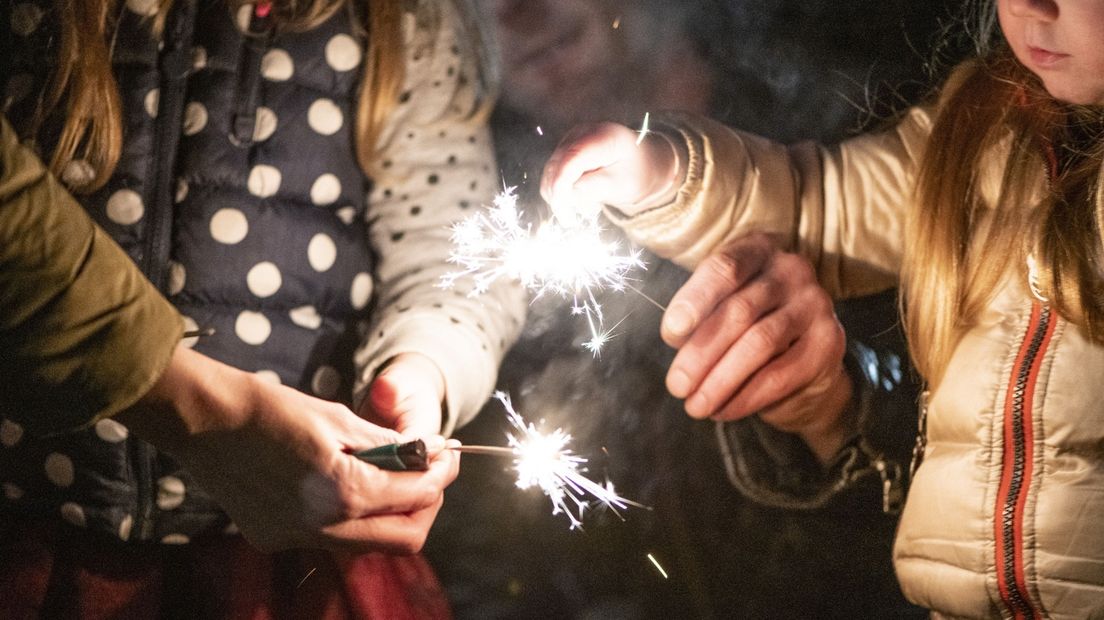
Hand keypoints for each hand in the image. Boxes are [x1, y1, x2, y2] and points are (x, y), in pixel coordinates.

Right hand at [116, 347, 458, 553]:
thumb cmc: (271, 408)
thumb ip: (388, 444)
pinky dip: (351, 518)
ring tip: (392, 477)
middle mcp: (322, 527)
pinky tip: (346, 486)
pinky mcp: (273, 539)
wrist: (204, 421)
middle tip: (430, 476)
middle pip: (403, 539)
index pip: (417, 495)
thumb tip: (429, 452)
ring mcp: (295, 540)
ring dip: (389, 516)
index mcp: (343, 492)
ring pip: (367, 544)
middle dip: (425, 506)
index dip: (441, 475)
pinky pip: (330, 539)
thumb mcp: (339, 418)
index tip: (448, 456)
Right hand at [540, 122, 680, 222]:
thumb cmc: (635, 174)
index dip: (561, 187)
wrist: (641, 163)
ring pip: (550, 173)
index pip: (571, 159)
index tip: (565, 216)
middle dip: (563, 198)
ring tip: (592, 204)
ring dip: (565, 196)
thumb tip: (570, 191)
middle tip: (587, 214)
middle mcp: (582, 132)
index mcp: (604, 137)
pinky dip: (563, 191)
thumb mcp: (624, 185)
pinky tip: (584, 196)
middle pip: (556, 167)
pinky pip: (552, 174)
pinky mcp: (564, 149)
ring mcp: (571, 139)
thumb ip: (599, 187)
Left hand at [660, 233, 853, 462]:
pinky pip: (780, 374)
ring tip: (695, 405)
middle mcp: (791, 269)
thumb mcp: (720, 308)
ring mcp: (815, 303)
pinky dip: (745, 397)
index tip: (670, 335)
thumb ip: (700, 315)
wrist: (805, 359)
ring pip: (759, 344)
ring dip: (720, 380)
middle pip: (739, 311)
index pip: (724, 268)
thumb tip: (677, 338)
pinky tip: (722, 410)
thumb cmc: (748, 325)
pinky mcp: (829, 341)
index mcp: (757, 249)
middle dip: (701, 353)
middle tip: (676, 385)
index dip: (694, 301)